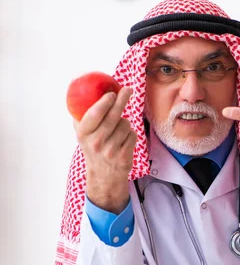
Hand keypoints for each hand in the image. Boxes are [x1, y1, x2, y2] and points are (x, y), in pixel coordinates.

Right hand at [74, 87, 135, 212]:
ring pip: (125, 124)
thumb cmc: (94, 148)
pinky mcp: (124, 155)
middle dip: (122, 100)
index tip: (111, 93)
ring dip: (124, 123)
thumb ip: (82, 117)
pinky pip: (132, 135)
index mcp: (83, 134)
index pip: (94, 114)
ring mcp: (110, 150)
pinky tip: (123, 140)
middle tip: (128, 89)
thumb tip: (85, 93)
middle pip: (113, 116)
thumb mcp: (83, 135)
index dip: (104, 102)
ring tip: (118, 131)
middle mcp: (96, 142)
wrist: (104, 174)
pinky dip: (130, 134)